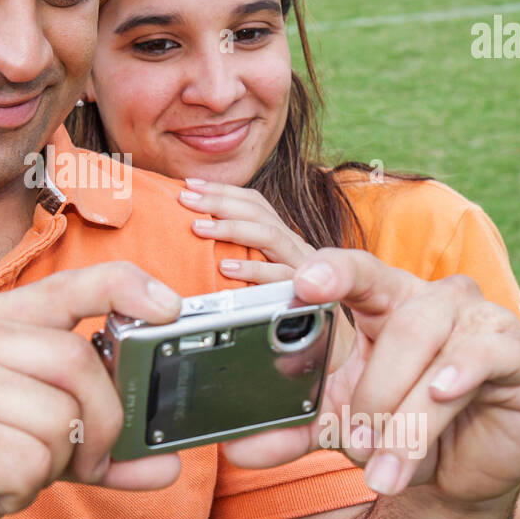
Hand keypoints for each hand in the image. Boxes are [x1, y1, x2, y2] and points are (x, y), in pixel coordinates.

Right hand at [0, 261, 186, 518]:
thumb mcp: (8, 430)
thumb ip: (83, 436)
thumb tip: (164, 461)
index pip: (67, 284)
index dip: (127, 287)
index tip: (168, 306)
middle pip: (80, 363)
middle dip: (102, 425)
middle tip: (81, 462)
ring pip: (61, 419)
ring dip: (49, 467)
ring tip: (4, 474)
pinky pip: (31, 462)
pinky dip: (20, 492)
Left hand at [177, 177, 354, 369]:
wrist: (334, 334)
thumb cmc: (292, 299)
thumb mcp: (263, 269)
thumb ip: (241, 254)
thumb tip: (198, 239)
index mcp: (281, 236)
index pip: (253, 202)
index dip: (222, 190)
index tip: (190, 184)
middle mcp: (292, 244)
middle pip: (258, 211)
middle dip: (219, 200)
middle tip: (185, 198)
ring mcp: (301, 265)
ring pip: (269, 235)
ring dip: (231, 228)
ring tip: (198, 227)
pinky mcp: (307, 290)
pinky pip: (280, 276)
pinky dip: (252, 270)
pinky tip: (225, 269)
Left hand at [222, 248, 519, 510]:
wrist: (458, 472)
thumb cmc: (395, 426)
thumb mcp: (336, 427)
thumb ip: (288, 431)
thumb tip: (236, 447)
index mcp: (385, 300)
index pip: (356, 270)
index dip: (330, 270)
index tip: (302, 284)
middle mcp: (435, 299)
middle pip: (400, 324)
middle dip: (373, 392)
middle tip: (355, 441)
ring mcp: (484, 320)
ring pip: (437, 347)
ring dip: (407, 412)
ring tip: (388, 461)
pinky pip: (488, 351)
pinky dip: (460, 373)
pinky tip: (444, 393)